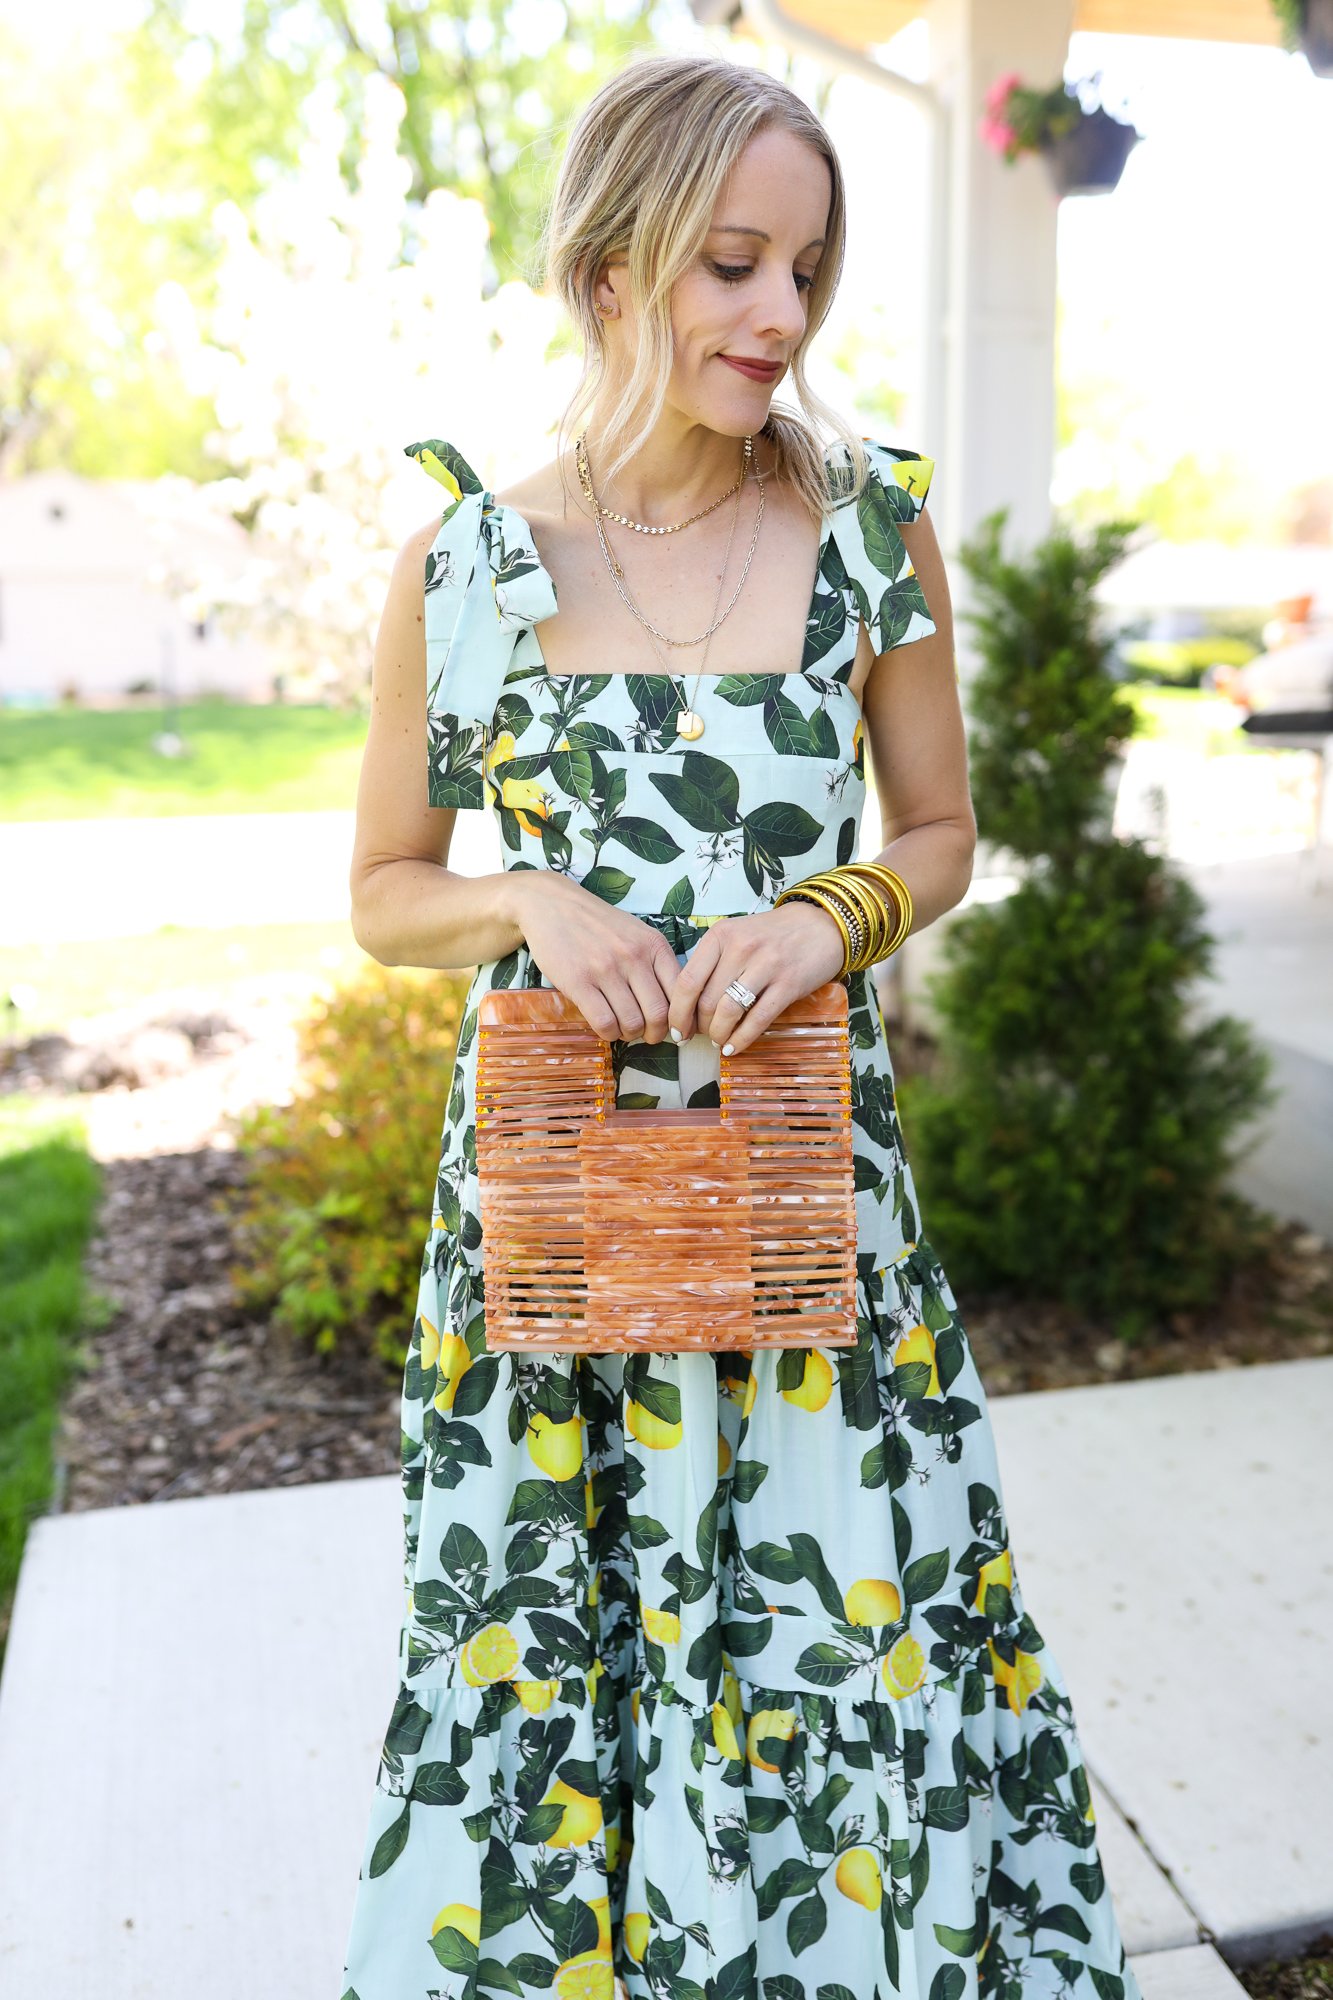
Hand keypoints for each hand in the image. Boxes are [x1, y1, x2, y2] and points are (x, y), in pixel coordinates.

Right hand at [505, 871, 679, 1041]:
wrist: (552, 904)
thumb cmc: (597, 924)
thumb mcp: (636, 933)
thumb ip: (655, 963)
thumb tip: (675, 1005)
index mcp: (654, 945)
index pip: (681, 992)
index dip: (680, 1019)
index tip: (673, 1029)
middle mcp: (633, 956)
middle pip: (658, 1014)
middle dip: (655, 1034)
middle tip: (646, 1035)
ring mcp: (606, 969)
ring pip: (632, 1023)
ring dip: (629, 1035)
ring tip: (622, 1028)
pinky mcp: (579, 981)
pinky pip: (604, 1022)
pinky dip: (608, 1033)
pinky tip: (605, 1026)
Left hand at [666, 900, 846, 1055]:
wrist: (821, 926)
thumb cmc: (773, 934)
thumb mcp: (737, 935)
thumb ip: (713, 962)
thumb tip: (688, 1004)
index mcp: (721, 935)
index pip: (687, 981)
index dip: (678, 1012)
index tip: (676, 1029)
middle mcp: (741, 948)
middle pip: (707, 1001)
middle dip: (699, 1027)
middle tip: (700, 1037)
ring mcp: (766, 966)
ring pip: (729, 1012)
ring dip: (719, 1034)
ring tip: (718, 1041)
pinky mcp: (788, 985)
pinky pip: (758, 1019)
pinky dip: (742, 1039)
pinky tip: (734, 1048)